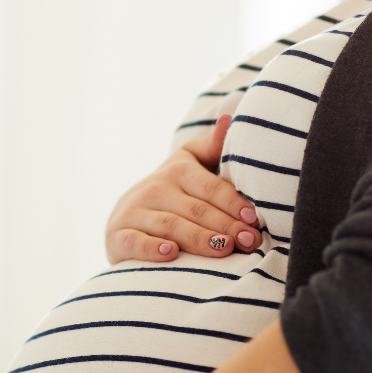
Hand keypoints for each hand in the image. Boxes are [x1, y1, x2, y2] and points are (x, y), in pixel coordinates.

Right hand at [106, 115, 259, 262]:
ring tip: (224, 250)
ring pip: (170, 226)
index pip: (210, 188)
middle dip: (225, 226)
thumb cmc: (171, 194)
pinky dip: (153, 248)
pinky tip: (171, 253)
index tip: (254, 219)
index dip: (233, 203)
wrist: (126, 219)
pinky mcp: (117, 235)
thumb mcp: (189, 166)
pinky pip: (136, 242)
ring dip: (199, 239)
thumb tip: (229, 119)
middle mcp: (153, 188)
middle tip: (249, 241)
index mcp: (176, 170)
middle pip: (195, 209)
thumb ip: (211, 148)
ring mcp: (133, 211)